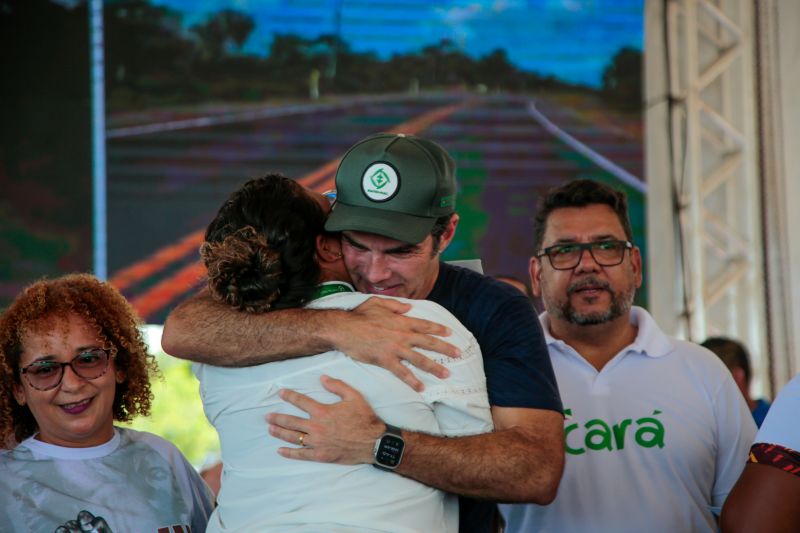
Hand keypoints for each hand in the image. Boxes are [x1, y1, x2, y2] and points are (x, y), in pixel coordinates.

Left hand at [266, 375, 384, 463]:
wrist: (374, 442)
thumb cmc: (364, 418)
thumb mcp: (354, 396)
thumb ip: (337, 386)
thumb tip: (322, 378)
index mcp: (323, 412)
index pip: (301, 402)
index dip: (289, 396)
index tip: (280, 393)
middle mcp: (316, 427)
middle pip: (291, 422)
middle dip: (277, 418)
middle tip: (267, 417)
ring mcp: (317, 443)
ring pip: (293, 437)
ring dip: (280, 433)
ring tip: (270, 429)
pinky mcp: (321, 455)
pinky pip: (301, 455)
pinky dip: (289, 453)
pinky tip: (280, 450)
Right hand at [332, 297, 459, 390]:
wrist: (344, 329)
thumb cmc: (358, 315)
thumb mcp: (377, 303)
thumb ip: (395, 305)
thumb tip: (408, 307)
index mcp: (401, 321)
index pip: (424, 325)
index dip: (438, 329)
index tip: (450, 333)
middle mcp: (402, 334)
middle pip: (428, 342)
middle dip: (445, 348)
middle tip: (457, 354)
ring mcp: (395, 348)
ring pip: (419, 359)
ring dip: (435, 367)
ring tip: (446, 374)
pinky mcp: (385, 360)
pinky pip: (402, 372)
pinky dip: (412, 381)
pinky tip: (421, 387)